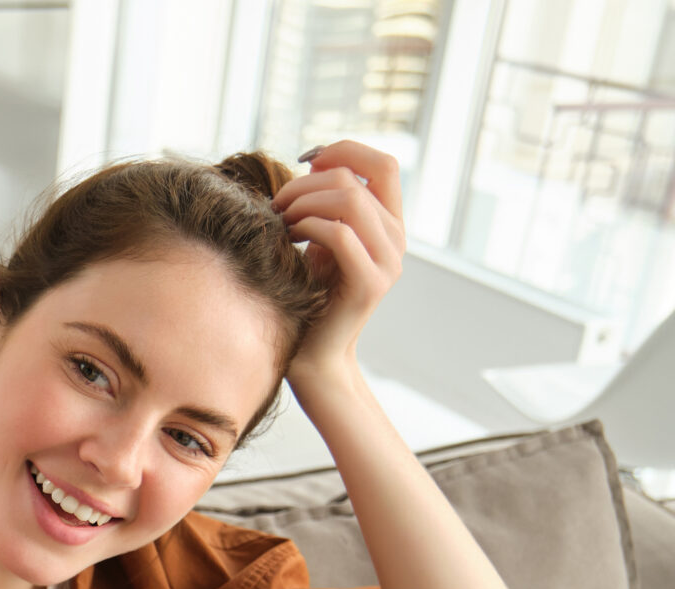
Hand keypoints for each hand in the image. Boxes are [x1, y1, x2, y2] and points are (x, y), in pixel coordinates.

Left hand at [270, 140, 407, 377]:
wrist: (313, 352)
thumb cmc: (308, 292)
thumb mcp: (319, 238)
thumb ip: (327, 202)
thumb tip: (316, 160)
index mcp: (389, 223)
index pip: (383, 164)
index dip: (344, 150)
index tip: (305, 163)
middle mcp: (396, 239)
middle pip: (356, 180)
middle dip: (306, 184)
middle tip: (277, 205)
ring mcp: (388, 262)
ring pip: (350, 201)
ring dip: (303, 203)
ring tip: (281, 221)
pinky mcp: (370, 283)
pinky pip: (340, 234)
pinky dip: (307, 227)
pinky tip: (289, 239)